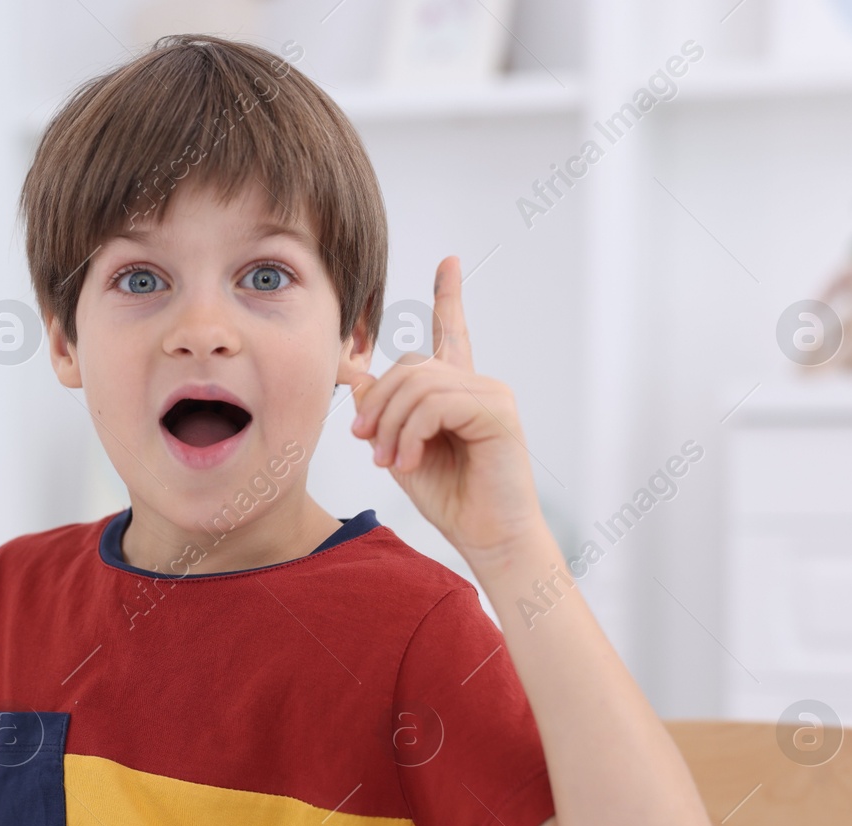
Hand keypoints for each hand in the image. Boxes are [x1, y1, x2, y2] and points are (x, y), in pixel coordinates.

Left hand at [345, 255, 548, 566]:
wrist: (487, 537)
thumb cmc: (451, 498)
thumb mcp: (401, 449)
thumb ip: (384, 411)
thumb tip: (354, 373)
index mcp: (457, 392)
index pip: (452, 333)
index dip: (448, 296)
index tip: (448, 261)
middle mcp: (477, 384)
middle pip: (411, 366)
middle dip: (379, 405)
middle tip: (369, 445)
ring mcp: (490, 393)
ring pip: (418, 385)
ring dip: (392, 426)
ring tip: (392, 462)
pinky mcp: (497, 409)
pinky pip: (436, 404)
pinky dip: (412, 434)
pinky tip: (412, 462)